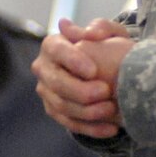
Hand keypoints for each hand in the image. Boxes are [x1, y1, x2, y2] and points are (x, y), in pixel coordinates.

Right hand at [32, 18, 132, 138]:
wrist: (105, 71)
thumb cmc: (106, 47)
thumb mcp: (110, 34)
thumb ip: (102, 28)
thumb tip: (89, 32)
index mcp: (52, 45)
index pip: (57, 51)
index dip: (73, 60)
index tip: (94, 70)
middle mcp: (44, 68)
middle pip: (56, 82)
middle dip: (80, 90)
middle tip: (105, 91)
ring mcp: (46, 91)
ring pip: (61, 106)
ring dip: (87, 111)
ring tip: (111, 109)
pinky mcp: (54, 111)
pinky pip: (69, 123)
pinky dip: (90, 128)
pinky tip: (110, 128)